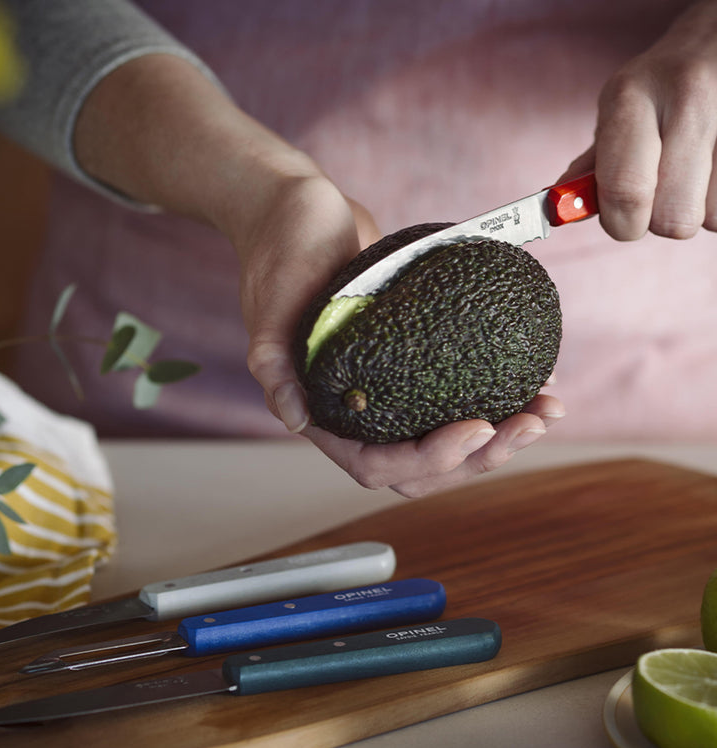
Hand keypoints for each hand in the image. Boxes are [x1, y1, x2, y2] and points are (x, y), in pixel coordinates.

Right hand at [74, 53, 564, 496]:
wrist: (299, 210)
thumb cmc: (281, 250)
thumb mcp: (271, 303)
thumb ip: (273, 362)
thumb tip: (293, 419)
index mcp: (322, 409)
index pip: (375, 463)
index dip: (431, 458)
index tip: (480, 425)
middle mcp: (356, 408)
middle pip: (422, 464)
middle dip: (481, 455)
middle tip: (532, 423)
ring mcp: (387, 388)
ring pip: (445, 437)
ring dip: (501, 434)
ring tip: (548, 409)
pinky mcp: (411, 360)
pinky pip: (455, 395)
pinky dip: (497, 397)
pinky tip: (536, 381)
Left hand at [562, 0, 716, 239]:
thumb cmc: (660, 86)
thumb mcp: (618, 111)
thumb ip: (591, 167)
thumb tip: (559, 213)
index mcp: (632, 98)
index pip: (625, 192)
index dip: (622, 224)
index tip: (623, 221)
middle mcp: (688, 98)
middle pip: (673, 218)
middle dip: (663, 218)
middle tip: (663, 190)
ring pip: (710, 218)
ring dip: (699, 207)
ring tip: (695, 169)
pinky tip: (713, 167)